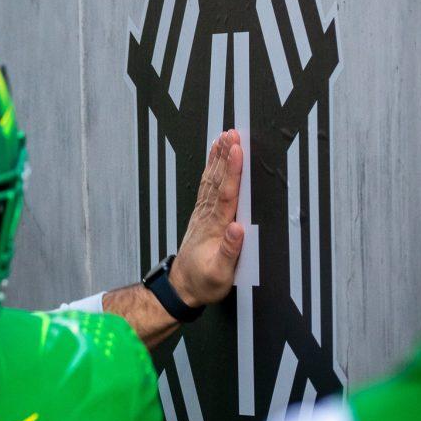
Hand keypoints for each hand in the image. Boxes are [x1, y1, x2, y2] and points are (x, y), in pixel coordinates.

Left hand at [168, 130, 243, 306]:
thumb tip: (238, 228)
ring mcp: (203, 214)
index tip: (238, 150)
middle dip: (226, 156)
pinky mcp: (203, 214)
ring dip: (218, 158)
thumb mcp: (220, 274)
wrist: (182, 287)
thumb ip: (229, 251)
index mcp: (216, 228)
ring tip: (224, 136)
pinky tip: (215, 156)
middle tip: (233, 133)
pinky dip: (212, 168)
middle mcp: (208, 216)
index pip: (226, 194)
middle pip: (219, 181)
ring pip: (212, 180)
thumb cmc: (203, 282)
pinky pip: (208, 186)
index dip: (233, 171)